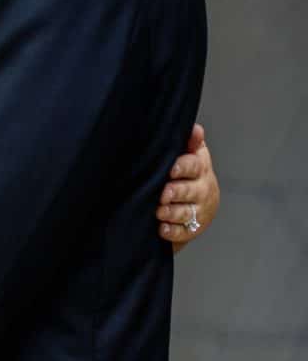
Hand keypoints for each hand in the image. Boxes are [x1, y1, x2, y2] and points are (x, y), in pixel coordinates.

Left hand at [157, 122, 217, 250]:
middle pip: (191, 191)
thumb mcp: (189, 155)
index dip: (183, 167)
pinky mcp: (192, 228)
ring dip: (172, 212)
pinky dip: (173, 231)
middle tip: (164, 194)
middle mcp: (202, 189)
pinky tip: (162, 229)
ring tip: (159, 211)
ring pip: (187, 212)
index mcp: (200, 169)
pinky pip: (184, 231)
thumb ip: (190, 143)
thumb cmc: (186, 175)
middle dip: (177, 192)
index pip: (195, 165)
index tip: (172, 169)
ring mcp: (199, 210)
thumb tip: (195, 128)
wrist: (197, 204)